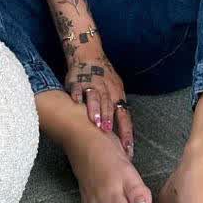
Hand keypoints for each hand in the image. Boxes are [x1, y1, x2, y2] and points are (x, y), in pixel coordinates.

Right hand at [64, 43, 134, 158]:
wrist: (89, 54)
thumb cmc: (105, 78)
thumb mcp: (116, 91)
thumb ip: (117, 111)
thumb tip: (123, 138)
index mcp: (117, 94)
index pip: (124, 115)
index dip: (126, 131)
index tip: (127, 148)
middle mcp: (106, 89)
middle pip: (108, 104)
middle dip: (108, 118)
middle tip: (107, 132)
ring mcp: (90, 83)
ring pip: (94, 96)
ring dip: (95, 108)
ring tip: (94, 121)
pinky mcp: (76, 80)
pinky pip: (76, 88)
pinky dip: (76, 95)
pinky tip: (75, 103)